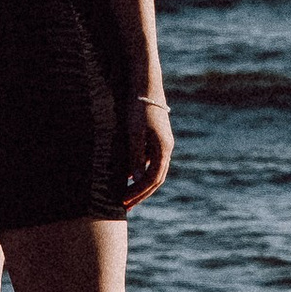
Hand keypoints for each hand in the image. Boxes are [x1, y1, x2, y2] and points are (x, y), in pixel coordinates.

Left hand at [124, 92, 172, 207]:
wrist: (146, 84)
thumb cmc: (138, 107)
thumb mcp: (134, 132)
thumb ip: (136, 155)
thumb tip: (136, 179)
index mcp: (163, 148)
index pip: (153, 179)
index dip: (139, 192)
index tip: (124, 201)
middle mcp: (166, 148)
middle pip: (156, 179)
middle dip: (141, 193)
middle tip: (125, 206)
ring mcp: (163, 143)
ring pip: (154, 170)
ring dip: (141, 184)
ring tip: (126, 194)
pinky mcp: (157, 138)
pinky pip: (150, 160)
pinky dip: (140, 171)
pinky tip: (127, 175)